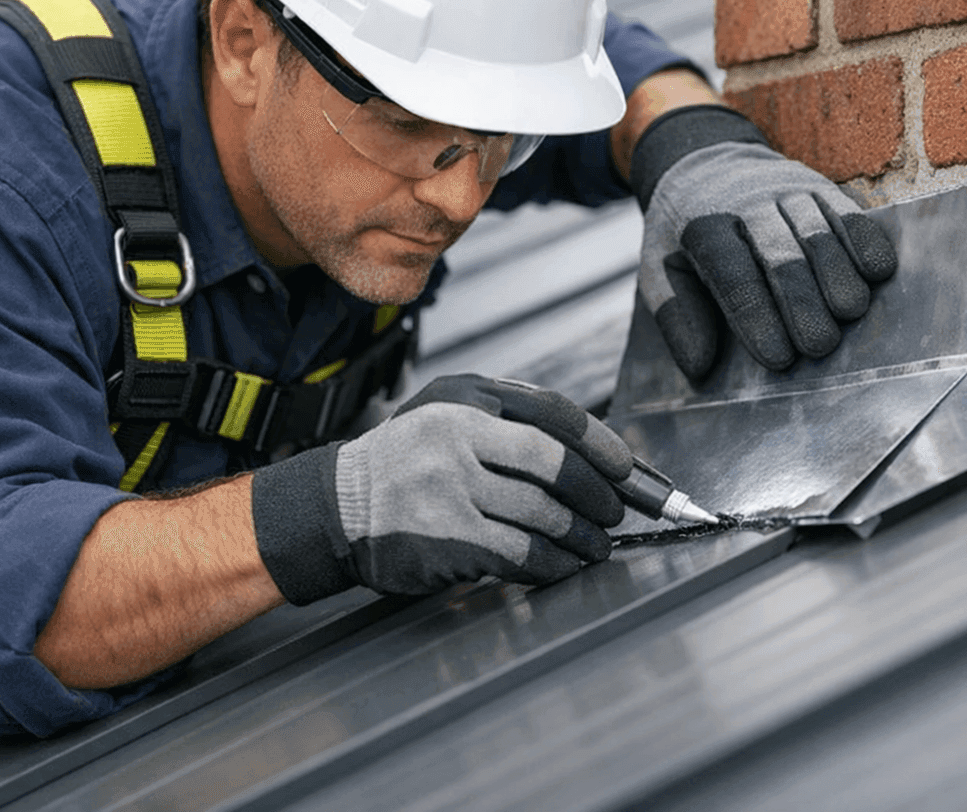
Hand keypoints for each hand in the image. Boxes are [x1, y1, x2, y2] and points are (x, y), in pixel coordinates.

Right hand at [250, 375, 629, 601]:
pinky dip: (553, 564)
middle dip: (600, 495)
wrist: (337, 507)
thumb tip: (595, 455)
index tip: (630, 470)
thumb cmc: (406, 462)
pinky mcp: (446, 539)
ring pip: (543, 514)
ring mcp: (449, 488)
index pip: (555, 416)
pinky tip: (564, 566)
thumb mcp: (449, 415)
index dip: (603, 445)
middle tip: (617, 512)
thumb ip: (510, 423)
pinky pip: (519, 555)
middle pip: (556, 465)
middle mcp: (457, 436)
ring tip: (598, 546)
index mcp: (467, 399)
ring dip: (582, 536)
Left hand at [629, 105, 896, 382]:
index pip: (732, 273)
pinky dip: (865, 240)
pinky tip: (878, 272)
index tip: (777, 358)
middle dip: (802, 301)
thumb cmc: (684, 232)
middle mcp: (748, 202)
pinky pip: (848, 210)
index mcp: (703, 226)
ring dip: (838, 273)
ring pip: (818, 230)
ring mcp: (787, 190)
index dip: (756, 316)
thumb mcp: (659, 268)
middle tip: (818, 345)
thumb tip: (700, 367)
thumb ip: (676, 316)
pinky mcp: (820, 185)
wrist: (704, 159)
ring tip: (849, 313)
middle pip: (781, 253)